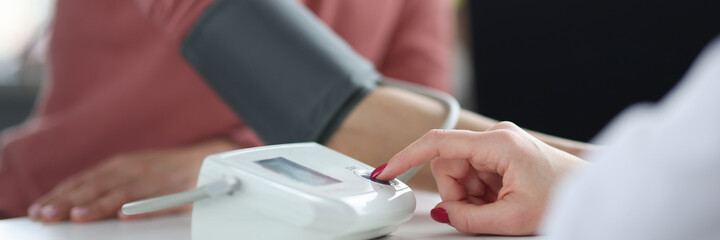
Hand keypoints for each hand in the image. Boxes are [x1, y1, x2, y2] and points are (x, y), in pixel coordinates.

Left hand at [27, 138, 239, 222]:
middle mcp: (137, 168)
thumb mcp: (139, 172)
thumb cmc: (172, 171)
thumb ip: (113, 184)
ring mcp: (158, 178)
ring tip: (78, 218)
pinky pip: (159, 199)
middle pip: (97, 185)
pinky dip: (141, 207)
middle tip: (46, 215)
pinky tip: (126, 215)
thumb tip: (81, 202)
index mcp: (124, 165)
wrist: (213, 159)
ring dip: (99, 205)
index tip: (40, 208)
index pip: (85, 180)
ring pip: (123, 192)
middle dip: (69, 201)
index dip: (61, 194)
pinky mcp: (180, 188)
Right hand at [373, 122, 586, 234]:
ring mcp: (498, 145)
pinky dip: (480, 195)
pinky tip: (501, 201)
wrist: (591, 192)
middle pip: (447, 165)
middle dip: (456, 194)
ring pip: (459, 174)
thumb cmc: (564, 196)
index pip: (438, 144)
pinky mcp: (501, 155)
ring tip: (499, 208)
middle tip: (482, 213)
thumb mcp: (513, 218)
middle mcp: (495, 138)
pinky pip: (473, 177)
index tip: (385, 170)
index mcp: (498, 143)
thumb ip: (470, 218)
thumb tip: (444, 213)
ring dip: (470, 197)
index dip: (406, 157)